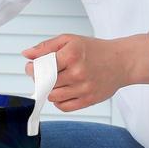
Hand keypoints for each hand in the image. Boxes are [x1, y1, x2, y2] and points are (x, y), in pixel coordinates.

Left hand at [21, 33, 148, 110]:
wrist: (121, 61)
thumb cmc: (94, 50)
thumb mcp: (69, 40)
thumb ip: (46, 47)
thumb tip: (26, 54)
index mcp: (71, 55)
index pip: (41, 67)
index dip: (32, 69)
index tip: (32, 67)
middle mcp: (77, 72)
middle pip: (45, 83)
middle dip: (40, 79)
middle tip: (46, 74)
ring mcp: (84, 88)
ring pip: (53, 97)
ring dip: (50, 90)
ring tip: (57, 82)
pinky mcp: (89, 100)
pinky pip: (64, 107)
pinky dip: (59, 101)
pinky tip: (64, 91)